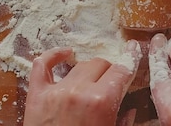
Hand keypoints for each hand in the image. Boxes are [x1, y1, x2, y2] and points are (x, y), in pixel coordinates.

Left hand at [24, 41, 140, 125]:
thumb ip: (124, 121)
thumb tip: (129, 109)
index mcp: (101, 102)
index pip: (121, 70)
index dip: (130, 60)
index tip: (133, 51)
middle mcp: (78, 91)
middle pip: (101, 64)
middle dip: (110, 71)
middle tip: (111, 83)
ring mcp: (55, 91)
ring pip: (79, 64)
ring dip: (88, 70)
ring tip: (92, 80)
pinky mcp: (36, 95)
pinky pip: (42, 64)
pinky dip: (54, 56)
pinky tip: (65, 55)